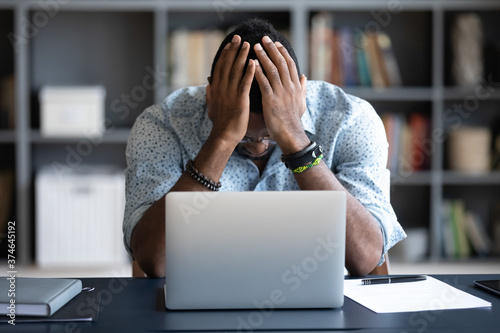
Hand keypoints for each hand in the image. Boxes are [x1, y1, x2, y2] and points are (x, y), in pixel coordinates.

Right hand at [206, 35, 255, 145]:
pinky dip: (249, 71)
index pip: (220, 67)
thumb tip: (208, 84)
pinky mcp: (240, 100)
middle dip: (233, 50)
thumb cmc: (220, 124)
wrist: (223, 136)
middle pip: (227, 65)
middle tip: (239, 37)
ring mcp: (230, 93)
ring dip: (241, 56)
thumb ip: (210, 94)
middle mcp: (222, 88)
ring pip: (236, 70)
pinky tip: (254, 62)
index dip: (225, 54)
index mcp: (216, 89)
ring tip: (247, 44)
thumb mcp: (211, 107)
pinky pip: (245, 83)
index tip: (230, 44)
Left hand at [253, 36, 308, 153]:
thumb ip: (302, 88)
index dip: (282, 52)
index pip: (289, 64)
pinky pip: (264, 82)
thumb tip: (303, 76)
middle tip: (264, 38)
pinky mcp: (271, 100)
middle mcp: (289, 87)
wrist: (291, 134)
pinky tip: (251, 63)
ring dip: (263, 56)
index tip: (276, 43)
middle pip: (281, 63)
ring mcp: (281, 93)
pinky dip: (257, 72)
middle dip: (272, 49)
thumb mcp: (301, 102)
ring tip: (255, 46)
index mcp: (295, 86)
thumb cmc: (293, 120)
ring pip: (272, 70)